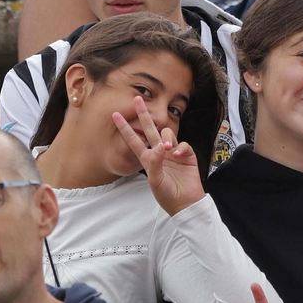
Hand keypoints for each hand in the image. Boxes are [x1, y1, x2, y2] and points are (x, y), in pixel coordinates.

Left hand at [112, 96, 203, 216]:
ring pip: (167, 134)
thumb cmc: (167, 195)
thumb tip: (159, 147)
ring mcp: (173, 153)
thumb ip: (154, 164)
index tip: (115, 115)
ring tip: (167, 150)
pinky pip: (183, 145)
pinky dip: (181, 148)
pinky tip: (179, 156)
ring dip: (166, 138)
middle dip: (144, 114)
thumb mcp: (156, 182)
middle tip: (137, 99)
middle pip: (150, 129)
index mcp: (147, 159)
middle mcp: (159, 153)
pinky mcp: (187, 155)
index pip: (134, 140)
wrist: (185, 203)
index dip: (124, 128)